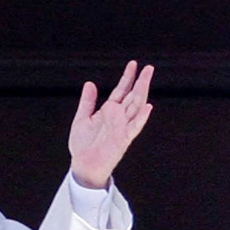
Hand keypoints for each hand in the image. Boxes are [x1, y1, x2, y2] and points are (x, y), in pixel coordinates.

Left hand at [68, 61, 153, 188]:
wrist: (83, 164)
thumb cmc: (83, 145)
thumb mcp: (82, 118)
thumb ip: (87, 102)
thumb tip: (90, 83)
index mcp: (109, 111)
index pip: (121, 91)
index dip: (127, 78)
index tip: (133, 64)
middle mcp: (118, 117)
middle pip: (133, 96)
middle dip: (140, 82)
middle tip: (148, 67)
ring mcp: (123, 127)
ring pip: (136, 107)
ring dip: (142, 93)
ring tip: (146, 79)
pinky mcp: (123, 139)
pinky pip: (134, 127)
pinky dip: (141, 117)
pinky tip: (147, 107)